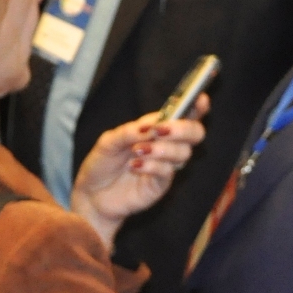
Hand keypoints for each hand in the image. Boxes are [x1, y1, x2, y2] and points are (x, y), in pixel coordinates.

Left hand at [70, 97, 208, 249]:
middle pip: (195, 133)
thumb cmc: (102, 163)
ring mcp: (166, 166)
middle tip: (159, 130)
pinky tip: (133, 166)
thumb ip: (128, 131)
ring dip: (161, 149)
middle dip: (182, 129)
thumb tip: (149, 128)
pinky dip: (151, 165)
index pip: (184, 114)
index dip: (197, 106)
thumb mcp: (108, 141)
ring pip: (183, 153)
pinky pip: (167, 172)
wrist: (92, 194)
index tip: (200, 98)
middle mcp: (166, 145)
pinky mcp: (160, 185)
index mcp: (157, 128)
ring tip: (137, 150)